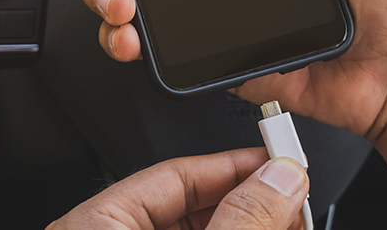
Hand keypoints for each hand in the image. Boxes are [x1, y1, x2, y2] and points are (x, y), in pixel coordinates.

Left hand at [47, 148, 308, 229]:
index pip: (174, 175)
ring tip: (288, 220)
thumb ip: (239, 223)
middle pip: (191, 208)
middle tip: (292, 199)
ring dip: (250, 226)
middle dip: (250, 203)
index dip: (234, 165)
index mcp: (93, 229)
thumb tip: (279, 180)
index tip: (279, 163)